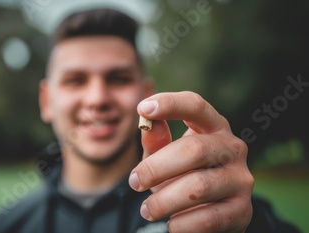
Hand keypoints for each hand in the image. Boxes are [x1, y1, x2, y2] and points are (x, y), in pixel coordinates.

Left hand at [129, 91, 253, 232]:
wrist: (211, 215)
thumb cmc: (182, 176)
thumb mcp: (164, 157)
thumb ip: (155, 141)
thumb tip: (147, 121)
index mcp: (214, 127)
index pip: (196, 106)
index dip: (171, 103)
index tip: (142, 107)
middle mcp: (233, 148)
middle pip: (194, 150)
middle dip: (156, 168)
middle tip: (134, 183)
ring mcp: (241, 180)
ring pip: (198, 187)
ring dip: (163, 201)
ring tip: (147, 210)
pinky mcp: (242, 211)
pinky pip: (207, 218)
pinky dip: (181, 223)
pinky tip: (171, 223)